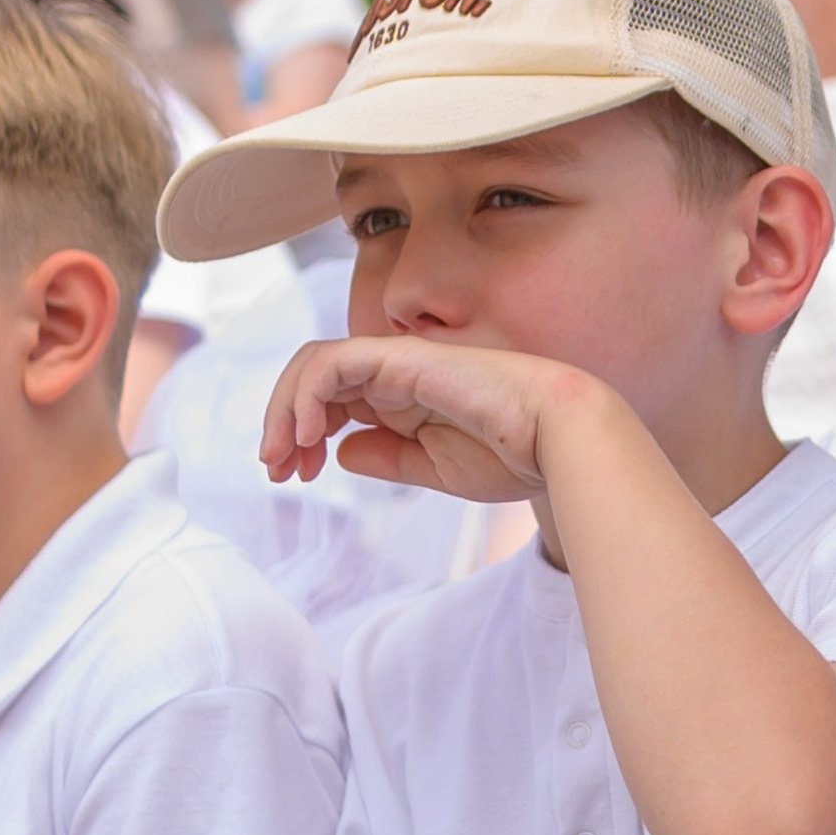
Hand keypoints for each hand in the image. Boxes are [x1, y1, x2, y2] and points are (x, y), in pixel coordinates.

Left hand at [262, 334, 596, 503]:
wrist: (559, 439)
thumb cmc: (513, 455)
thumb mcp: (434, 468)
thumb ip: (387, 459)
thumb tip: (340, 453)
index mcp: (402, 399)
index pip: (329, 402)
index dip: (298, 437)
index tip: (296, 478)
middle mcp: (393, 375)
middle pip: (311, 381)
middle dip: (280, 425)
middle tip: (276, 471)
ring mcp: (396, 361)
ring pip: (312, 365)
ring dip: (283, 409)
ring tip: (282, 456)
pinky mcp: (400, 357)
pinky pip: (332, 363)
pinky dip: (305, 394)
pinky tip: (305, 435)